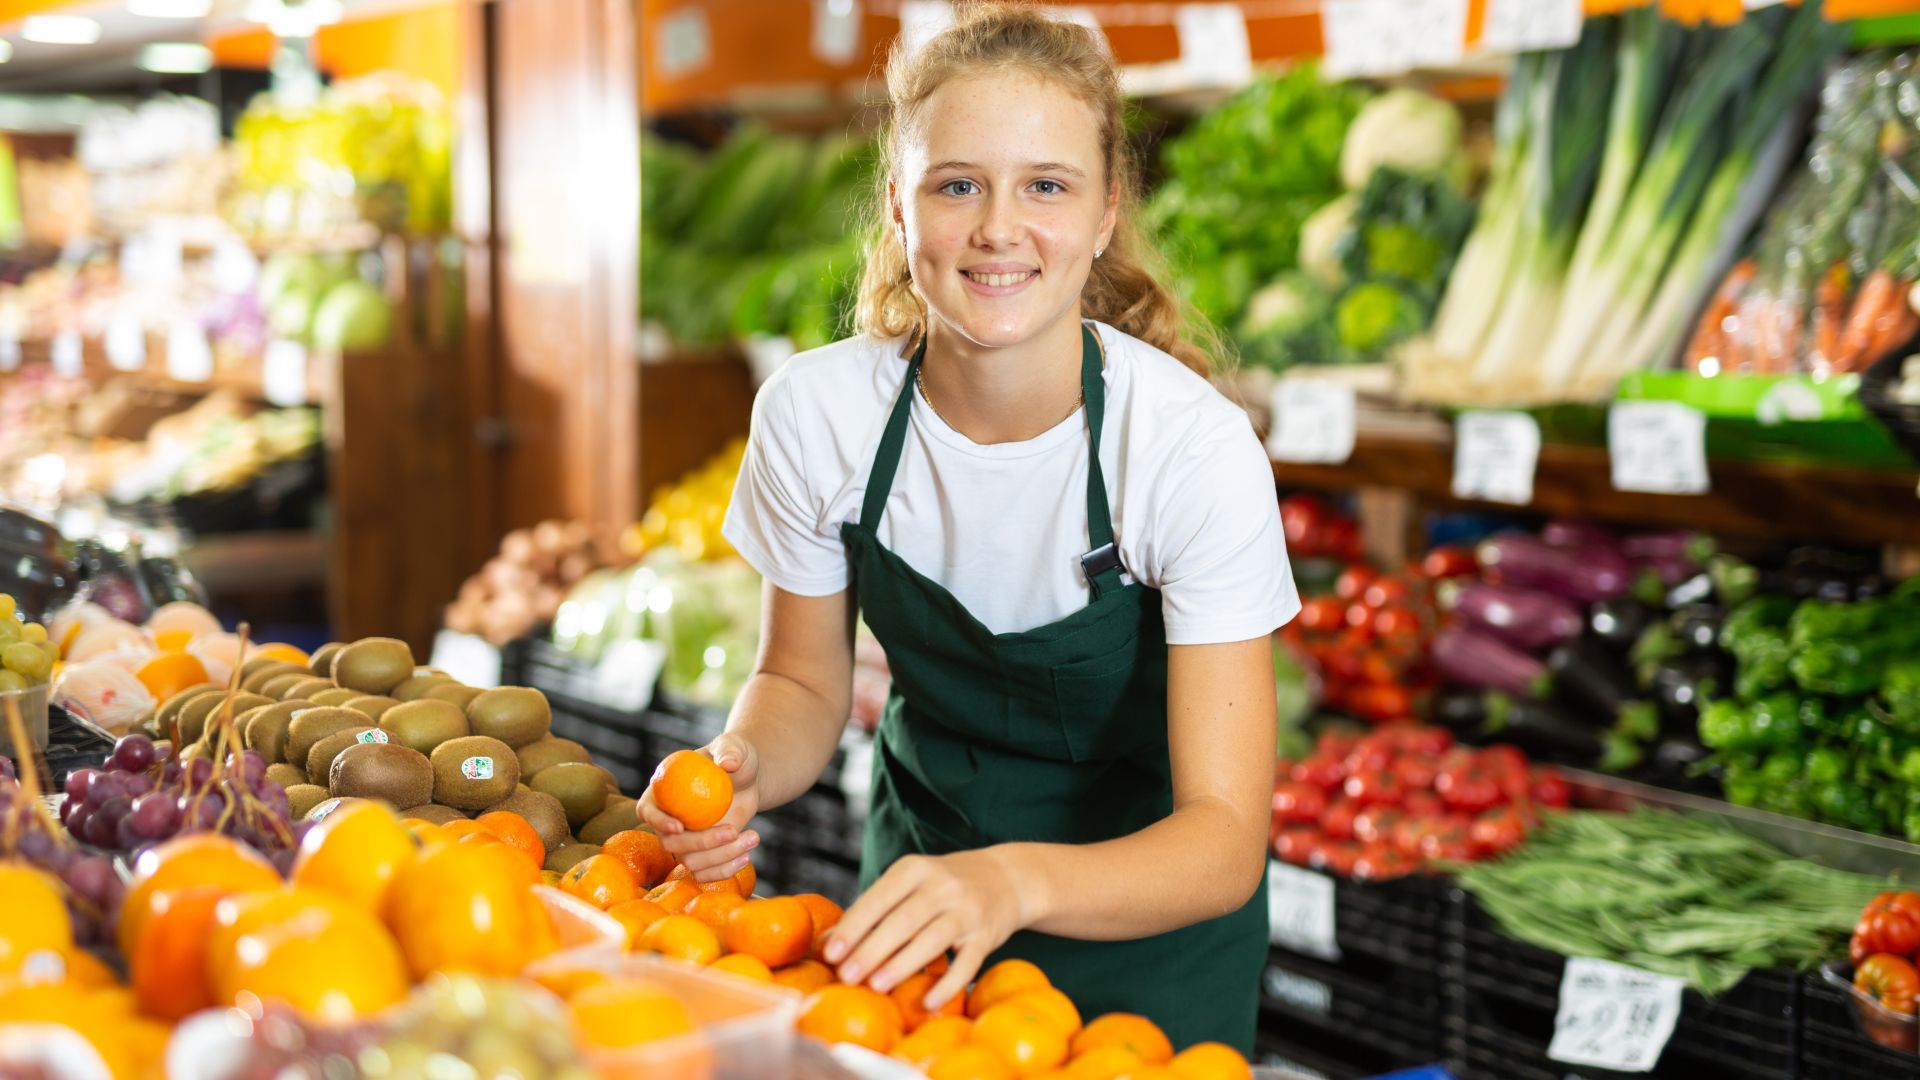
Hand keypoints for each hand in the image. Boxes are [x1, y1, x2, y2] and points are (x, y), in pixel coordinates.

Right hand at [638, 733, 761, 883]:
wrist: (748, 782)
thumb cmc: (735, 760)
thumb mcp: (734, 748)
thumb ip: (729, 750)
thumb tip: (728, 762)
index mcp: (662, 792)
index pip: (646, 810)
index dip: (658, 821)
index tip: (679, 826)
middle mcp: (667, 821)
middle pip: (670, 843)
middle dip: (702, 842)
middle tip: (732, 831)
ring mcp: (684, 842)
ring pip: (690, 862)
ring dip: (721, 857)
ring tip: (752, 837)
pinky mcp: (701, 856)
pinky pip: (704, 874)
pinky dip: (725, 871)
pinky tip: (746, 855)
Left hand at [821, 848, 1029, 1008]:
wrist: (1007, 878)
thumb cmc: (943, 887)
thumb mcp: (910, 883)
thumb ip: (874, 909)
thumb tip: (827, 943)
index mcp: (915, 869)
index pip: (879, 898)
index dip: (854, 926)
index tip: (831, 952)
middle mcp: (943, 886)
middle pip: (903, 920)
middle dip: (871, 949)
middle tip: (847, 976)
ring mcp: (967, 911)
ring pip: (932, 939)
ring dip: (902, 964)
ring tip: (876, 985)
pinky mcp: (986, 936)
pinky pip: (967, 963)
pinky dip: (948, 984)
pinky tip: (928, 1002)